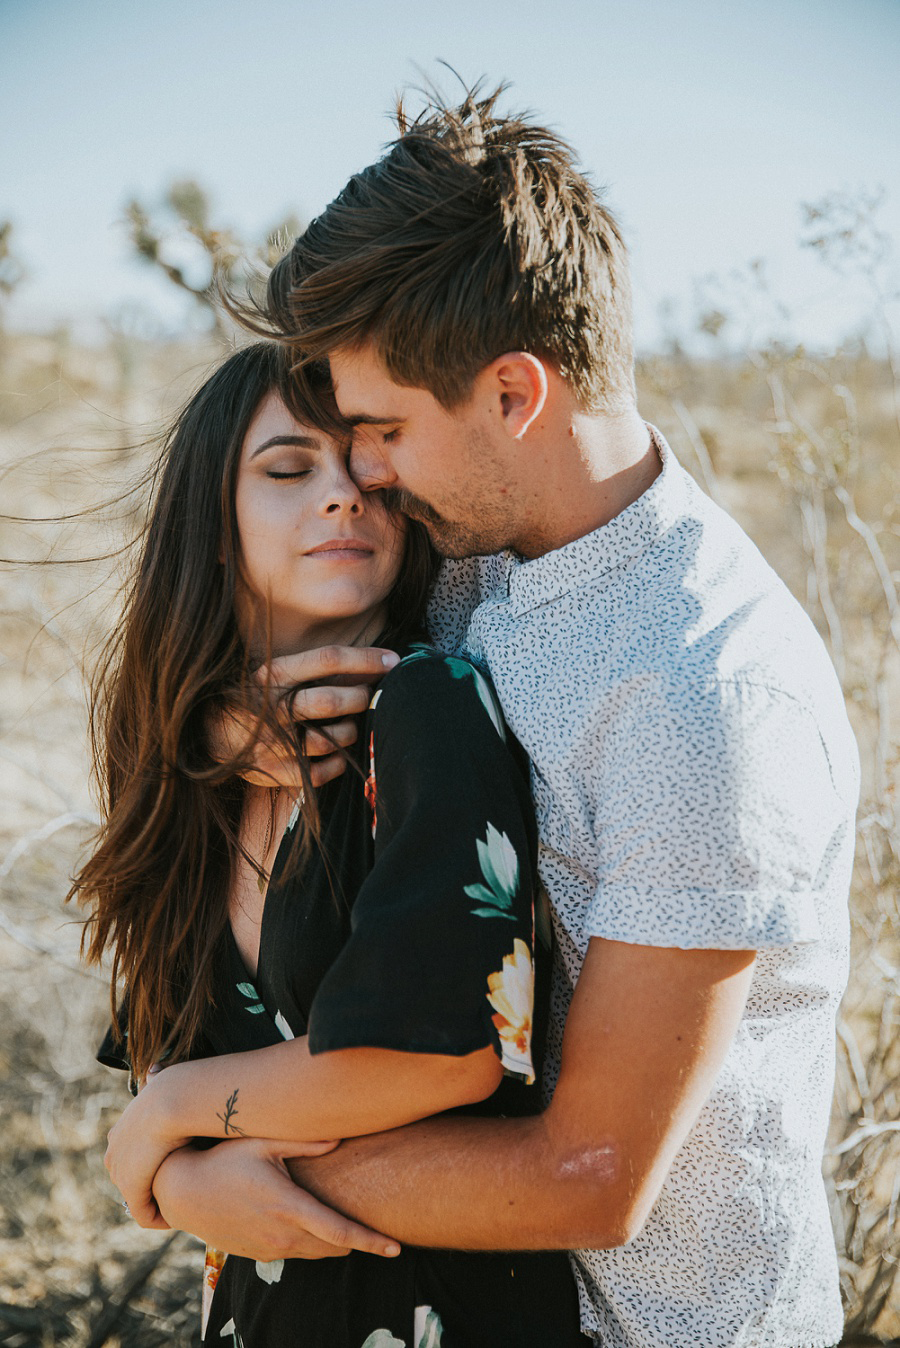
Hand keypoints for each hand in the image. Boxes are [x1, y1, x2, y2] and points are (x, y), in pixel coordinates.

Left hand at [105, 1069, 189, 1227]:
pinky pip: (145, 1214)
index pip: (132, 1156)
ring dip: (159, 1202)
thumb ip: (157, 1084)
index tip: (176, 1167)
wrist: (171, 1101)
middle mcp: (113, 1153)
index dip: (155, 1164)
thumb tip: (154, 1070)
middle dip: (153, 1187)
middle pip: (132, 1178)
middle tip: (179, 1191)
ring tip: (182, 1203)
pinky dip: (162, 1218)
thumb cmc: (174, 1090)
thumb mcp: (160, 1085)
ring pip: (138, 1197)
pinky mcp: (132, 1189)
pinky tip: (180, 1215)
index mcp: (119, 1132)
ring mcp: (120, 1172)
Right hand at [153, 1138, 401, 1261]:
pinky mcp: (259, 1256)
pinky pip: (296, 1254)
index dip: (371, 1241)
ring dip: (334, 1242)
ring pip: (317, 1254)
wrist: (183, 1192)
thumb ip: (304, 1142)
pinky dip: (311, 1243)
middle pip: (335, 1248)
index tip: (397, 1247)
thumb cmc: (224, 1159)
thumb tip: (341, 1137)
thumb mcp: (262, 1142)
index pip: (340, 1232)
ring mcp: (270, 1250)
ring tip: (345, 1221)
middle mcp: (282, 1235)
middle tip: (375, 1221)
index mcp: (288, 1207)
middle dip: (358, 1240)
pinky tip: (309, 1222)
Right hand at [211, 645, 399, 788]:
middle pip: (331, 702)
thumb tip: (371, 662)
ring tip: (349, 725)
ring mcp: (271, 743)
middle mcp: (271, 707)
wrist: (207, 732)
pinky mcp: (273, 771)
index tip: (393, 660)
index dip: (365, 659)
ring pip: (330, 739)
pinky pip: (321, 772)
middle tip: (367, 697)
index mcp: (272, 675)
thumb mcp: (274, 672)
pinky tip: (337, 753)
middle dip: (360, 698)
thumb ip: (315, 668)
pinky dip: (338, 763)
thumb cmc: (255, 697)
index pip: (327, 660)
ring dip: (350, 731)